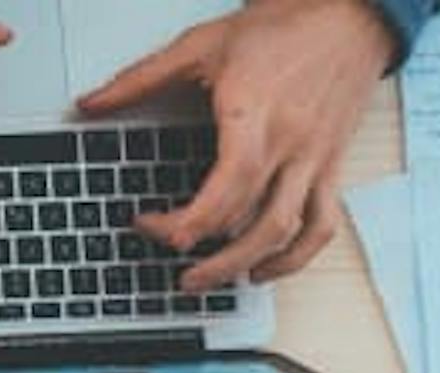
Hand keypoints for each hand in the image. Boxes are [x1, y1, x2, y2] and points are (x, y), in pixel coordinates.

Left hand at [78, 0, 394, 290]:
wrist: (349, 14)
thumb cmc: (282, 28)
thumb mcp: (201, 43)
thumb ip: (140, 78)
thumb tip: (89, 103)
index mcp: (254, 113)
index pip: (228, 186)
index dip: (188, 220)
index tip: (150, 225)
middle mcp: (290, 142)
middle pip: (252, 221)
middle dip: (208, 254)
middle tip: (171, 267)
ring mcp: (315, 159)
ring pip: (288, 231)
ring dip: (245, 265)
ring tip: (207, 280)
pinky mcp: (331, 166)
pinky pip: (322, 225)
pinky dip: (295, 257)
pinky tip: (263, 268)